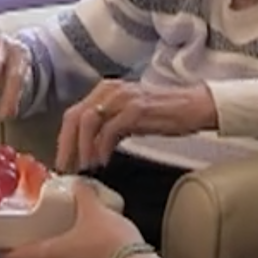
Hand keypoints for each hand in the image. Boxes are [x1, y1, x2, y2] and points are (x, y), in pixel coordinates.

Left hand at [0, 180, 155, 257]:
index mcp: (47, 252)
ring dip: (45, 247)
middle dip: (24, 244)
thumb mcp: (94, 210)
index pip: (10, 257)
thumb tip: (77, 184)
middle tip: (24, 228)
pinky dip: (64, 250)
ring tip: (48, 230)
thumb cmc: (111, 243)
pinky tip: (74, 238)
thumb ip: (82, 194)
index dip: (0, 247)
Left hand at [55, 80, 217, 171]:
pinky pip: (111, 129)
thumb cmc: (164, 113)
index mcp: (106, 90)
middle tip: (66, 167)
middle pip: (75, 116)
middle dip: (67, 145)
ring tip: (86, 166)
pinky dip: (103, 147)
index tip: (63, 160)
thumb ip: (109, 126)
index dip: (64, 139)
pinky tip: (105, 160)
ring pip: (89, 121)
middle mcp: (111, 90)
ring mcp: (124, 97)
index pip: (74, 113)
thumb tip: (90, 147)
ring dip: (83, 147)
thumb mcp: (129, 118)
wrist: (194, 106)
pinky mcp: (137, 108)